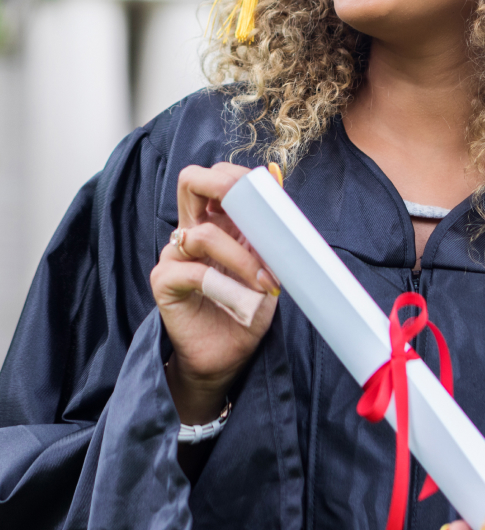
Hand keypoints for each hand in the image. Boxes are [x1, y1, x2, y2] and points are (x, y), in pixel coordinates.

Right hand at [150, 162, 280, 423]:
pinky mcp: (164, 282)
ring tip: (266, 283)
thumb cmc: (249, 304)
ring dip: (241, 258)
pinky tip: (240, 298)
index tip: (271, 193)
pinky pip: (191, 271)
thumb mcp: (267, 260)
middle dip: (222, 185)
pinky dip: (222, 284)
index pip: (216, 176)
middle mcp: (191, 230)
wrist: (229, 356)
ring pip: (202, 235)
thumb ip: (267, 224)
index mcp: (216, 219)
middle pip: (190, 180)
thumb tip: (276, 173)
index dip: (239, 176)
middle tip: (251, 211)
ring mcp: (174, 255)